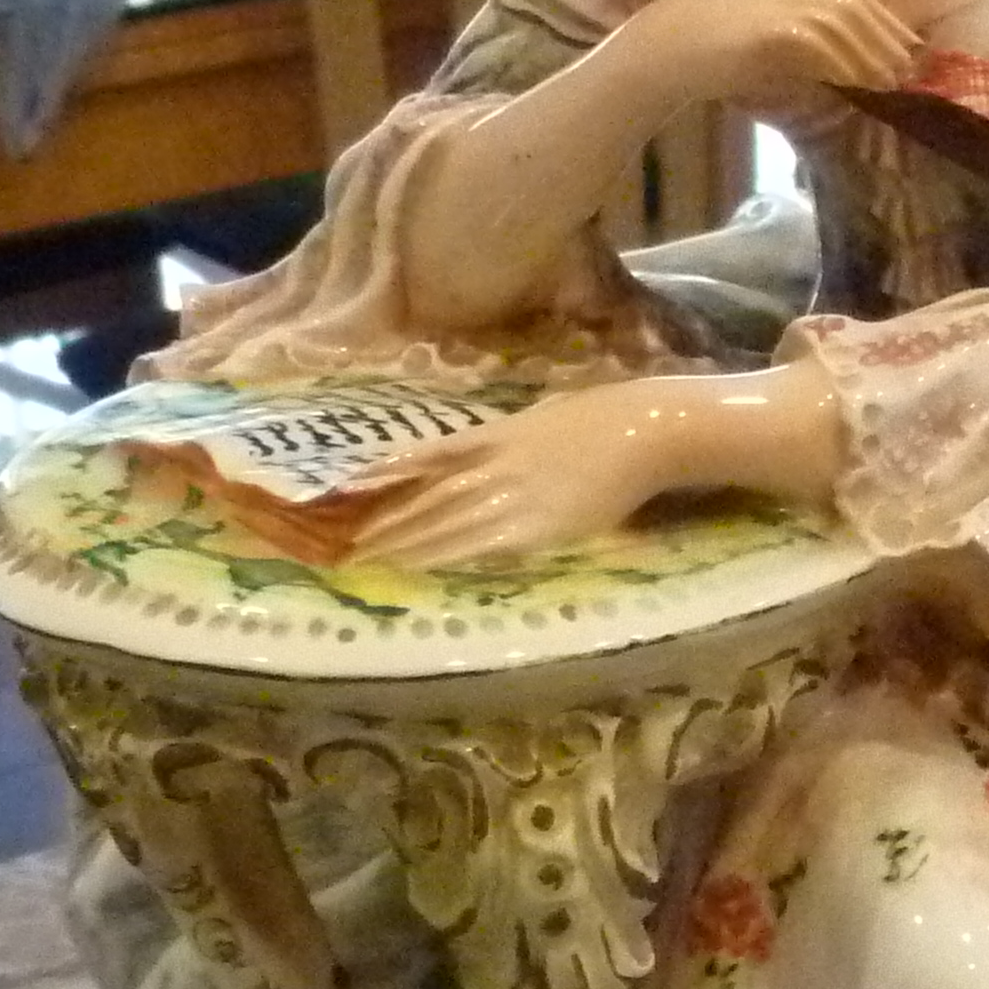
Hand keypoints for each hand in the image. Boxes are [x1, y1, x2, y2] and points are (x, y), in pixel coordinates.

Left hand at [281, 383, 679, 569]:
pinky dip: (447, 557)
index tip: (347, 490)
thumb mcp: (542, 419)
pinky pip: (480, 546)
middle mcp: (494, 465)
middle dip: (385, 524)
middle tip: (344, 546)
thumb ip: (507, 438)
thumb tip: (477, 454)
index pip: (425, 458)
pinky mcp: (537, 528)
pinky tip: (420, 569)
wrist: (644, 430)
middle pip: (427, 498)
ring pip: (444, 524)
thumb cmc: (605, 423)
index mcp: (495, 435)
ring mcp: (513, 497)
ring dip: (405, 547)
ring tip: (368, 564)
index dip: (385, 475)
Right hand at [622, 0, 924, 121]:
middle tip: (909, 73)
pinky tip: (858, 85)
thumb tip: (852, 74)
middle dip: (887, 39)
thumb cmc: (721, 51)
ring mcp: (785, 3)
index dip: (886, 22)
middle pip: (857, 6)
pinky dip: (844, 66)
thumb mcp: (773, 40)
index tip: (910, 50)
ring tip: (891, 84)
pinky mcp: (776, 30)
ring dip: (872, 56)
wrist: (674, 47)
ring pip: (845, 25)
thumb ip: (809, 46)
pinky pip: (822, 47)